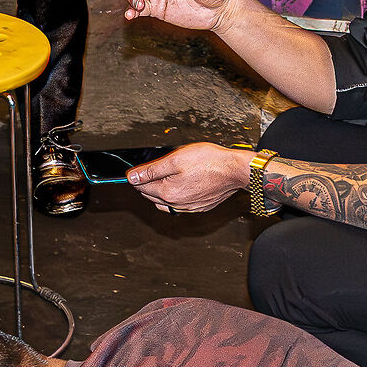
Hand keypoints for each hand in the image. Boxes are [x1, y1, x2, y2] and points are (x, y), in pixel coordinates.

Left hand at [128, 141, 248, 213]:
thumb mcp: (175, 159)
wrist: (235, 170)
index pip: (142, 187)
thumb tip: (132, 177)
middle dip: (148, 183)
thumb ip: (151, 170)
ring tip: (169, 176)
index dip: (137, 176)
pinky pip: (181, 204)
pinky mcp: (200, 207)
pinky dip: (177, 196)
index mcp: (167, 193)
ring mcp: (189, 208)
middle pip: (152, 196)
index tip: (138, 169)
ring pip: (166, 202)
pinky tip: (184, 184)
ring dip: (162, 191)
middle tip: (154, 169)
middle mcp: (177, 204)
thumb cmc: (209, 161)